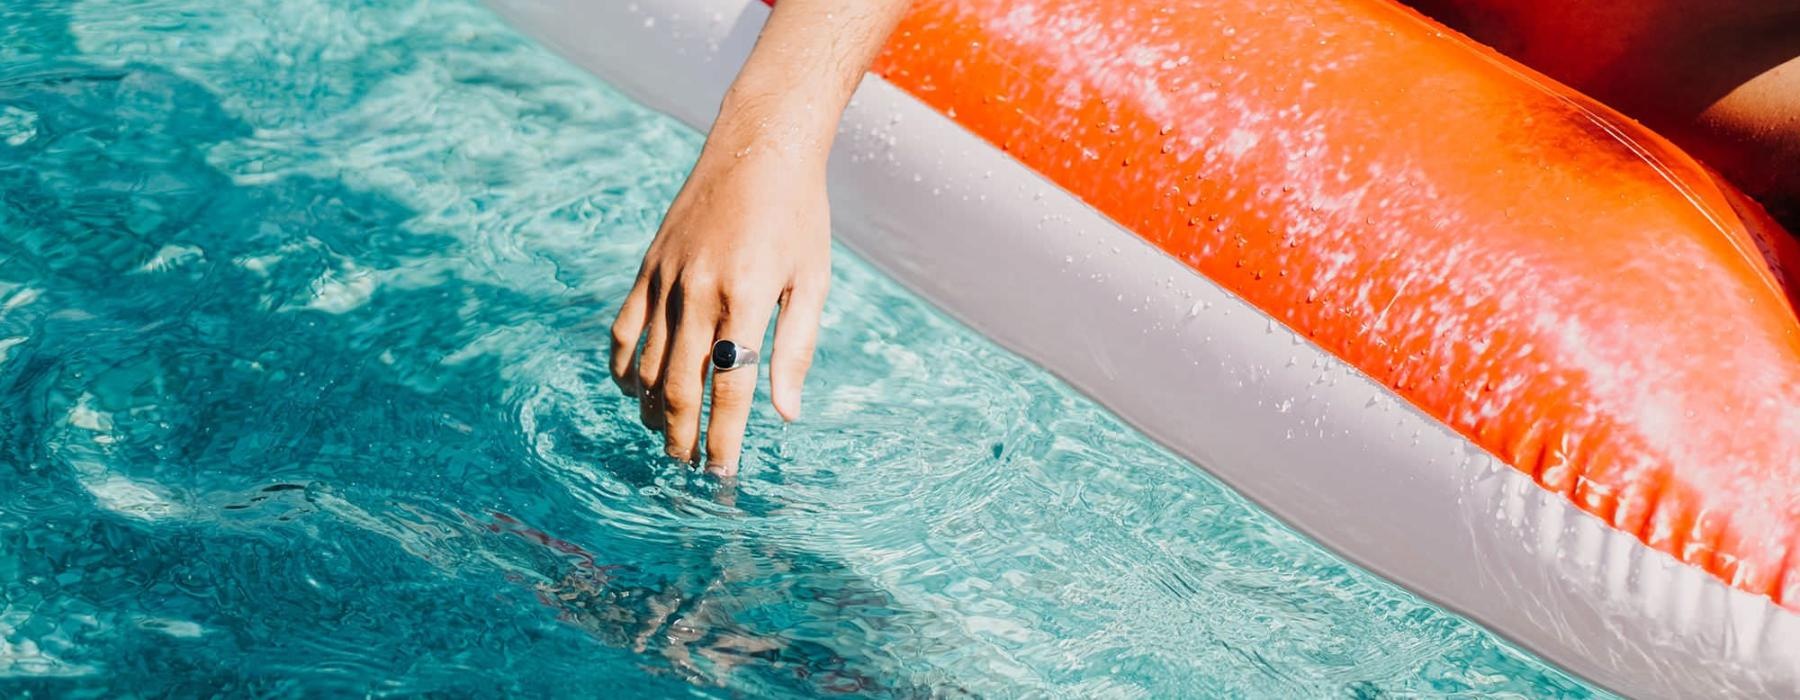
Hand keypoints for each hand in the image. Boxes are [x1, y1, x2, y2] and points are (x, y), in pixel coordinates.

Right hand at [609, 128, 829, 474]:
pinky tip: (633, 391)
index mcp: (749, 297)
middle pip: (679, 385)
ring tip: (666, 439)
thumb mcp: (813, 281)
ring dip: (653, 410)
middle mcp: (700, 289)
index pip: (730, 386)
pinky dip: (622, 366)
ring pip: (646, 363)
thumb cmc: (799, 216)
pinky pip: (624, 328)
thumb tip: (785, 415)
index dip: (723, 439)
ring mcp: (667, 277)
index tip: (721, 476)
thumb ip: (797, 348)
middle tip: (687, 469)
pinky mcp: (648, 266)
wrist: (759, 147)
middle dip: (682, 436)